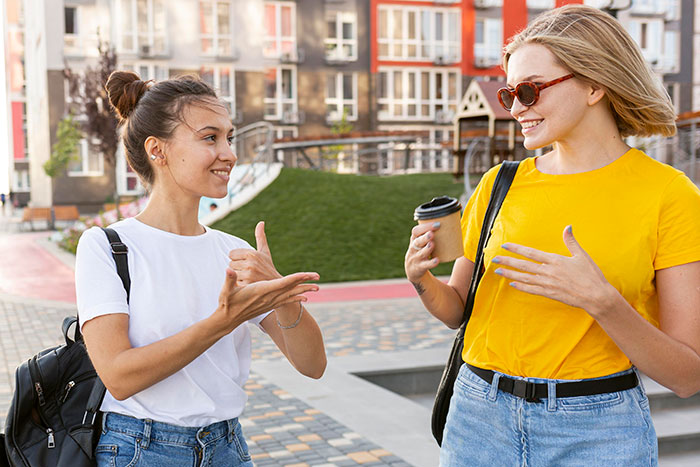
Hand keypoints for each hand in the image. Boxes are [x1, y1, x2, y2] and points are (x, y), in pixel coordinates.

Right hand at [216, 268, 318, 332]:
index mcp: (261, 290)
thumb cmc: (226, 302)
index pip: (281, 283)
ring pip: (290, 295)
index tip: (306, 274)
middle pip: (290, 288)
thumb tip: (228, 269)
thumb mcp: (226, 290)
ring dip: (304, 290)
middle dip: (305, 282)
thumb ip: (229, 279)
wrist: (228, 320)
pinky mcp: (269, 305)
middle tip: (318, 276)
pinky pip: (286, 301)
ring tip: (317, 287)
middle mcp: (268, 297)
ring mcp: (270, 302)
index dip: (294, 278)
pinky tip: (304, 298)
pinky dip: (296, 298)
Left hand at [228, 221, 281, 285]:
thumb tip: (261, 222)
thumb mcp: (265, 252)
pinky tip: (248, 284)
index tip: (246, 262)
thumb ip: (260, 237)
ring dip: (238, 276)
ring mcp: (248, 275)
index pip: (231, 253)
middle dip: (238, 267)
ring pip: (232, 273)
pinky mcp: (246, 285)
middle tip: (249, 271)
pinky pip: (234, 282)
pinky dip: (239, 284)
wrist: (277, 286)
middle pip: (230, 263)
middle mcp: (250, 263)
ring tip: (249, 278)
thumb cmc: (268, 268)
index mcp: (252, 253)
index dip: (238, 258)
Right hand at [405, 221, 440, 282]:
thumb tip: (454, 224)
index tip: (437, 224)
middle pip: (417, 241)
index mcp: (415, 239)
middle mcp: (414, 248)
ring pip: (421, 253)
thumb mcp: (422, 243)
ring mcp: (416, 258)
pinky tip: (437, 260)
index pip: (416, 231)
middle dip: (424, 237)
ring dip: (427, 248)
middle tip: (431, 233)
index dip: (425, 227)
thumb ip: (433, 235)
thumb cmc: (422, 252)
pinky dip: (431, 263)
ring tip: (432, 244)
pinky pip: (425, 265)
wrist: (413, 271)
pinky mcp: (419, 267)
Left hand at [492, 225, 616, 315]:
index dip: (517, 249)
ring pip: (524, 278)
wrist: (596, 295)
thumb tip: (568, 227)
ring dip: (510, 275)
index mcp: (555, 260)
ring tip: (498, 272)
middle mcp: (548, 271)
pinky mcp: (550, 294)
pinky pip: (532, 289)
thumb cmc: (591, 275)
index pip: (531, 252)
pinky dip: (521, 287)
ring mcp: (548, 283)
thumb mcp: (582, 255)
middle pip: (523, 265)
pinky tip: (512, 285)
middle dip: (507, 261)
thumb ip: (571, 241)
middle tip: (494, 259)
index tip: (505, 245)